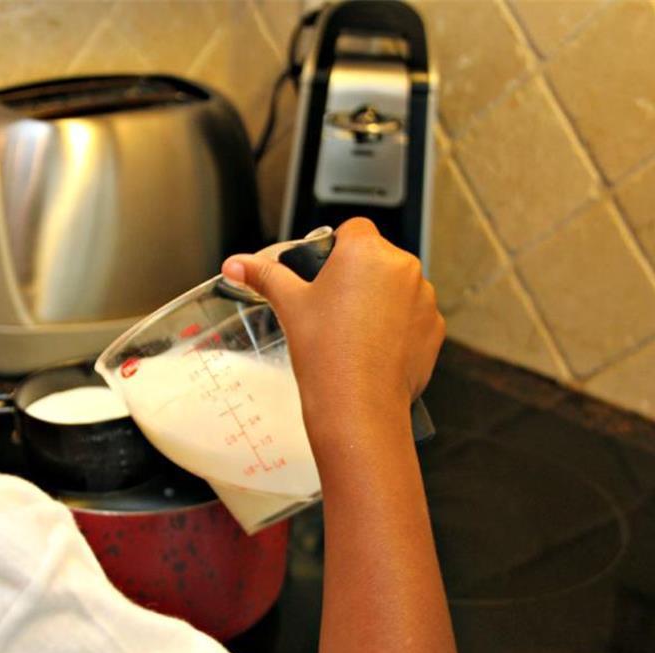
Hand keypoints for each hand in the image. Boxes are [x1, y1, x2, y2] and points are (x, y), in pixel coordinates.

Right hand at [222, 218, 443, 443]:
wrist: (358, 405)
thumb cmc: (326, 354)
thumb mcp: (289, 306)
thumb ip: (264, 275)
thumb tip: (236, 264)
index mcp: (366, 251)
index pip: (353, 229)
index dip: (336, 248)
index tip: (323, 272)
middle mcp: (402, 267)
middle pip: (376, 258)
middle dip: (357, 276)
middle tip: (331, 308)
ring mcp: (423, 298)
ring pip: (396, 287)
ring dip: (379, 300)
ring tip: (352, 331)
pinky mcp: (434, 327)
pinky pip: (412, 316)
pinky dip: (397, 327)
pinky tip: (371, 347)